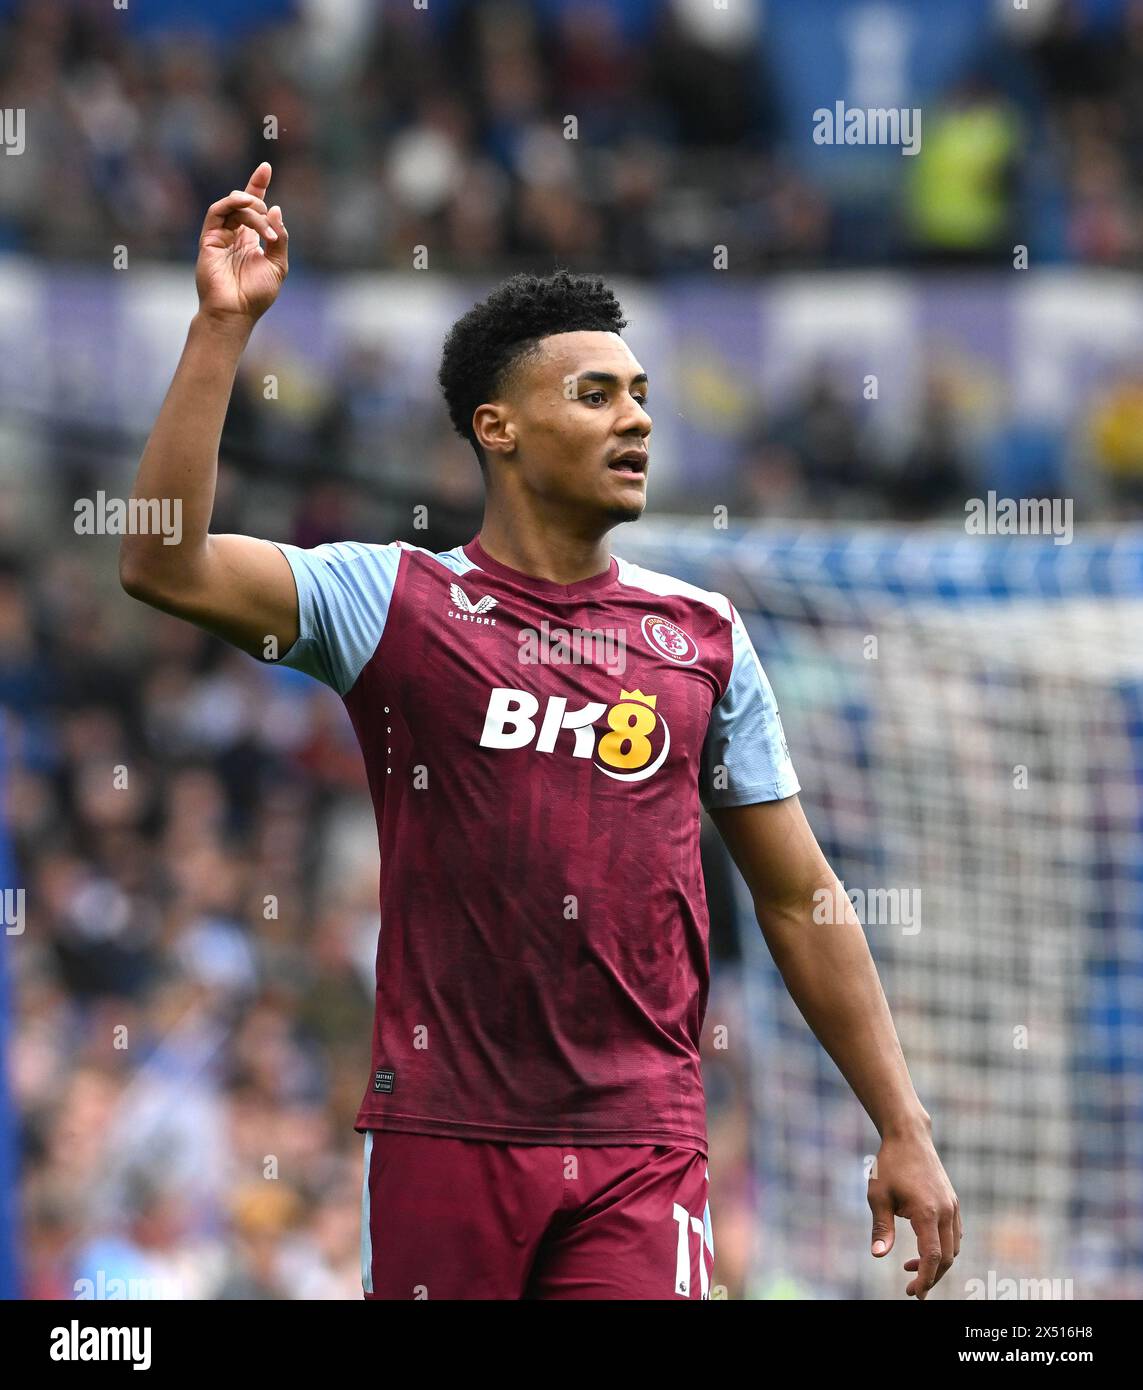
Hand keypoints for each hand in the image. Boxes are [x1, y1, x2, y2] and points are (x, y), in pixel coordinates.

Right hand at [195, 162, 287, 326]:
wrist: (235, 312)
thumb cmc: (256, 295)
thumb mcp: (278, 266)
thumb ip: (279, 238)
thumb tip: (276, 209)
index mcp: (250, 240)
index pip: (254, 207)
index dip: (258, 185)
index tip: (266, 167)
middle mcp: (234, 234)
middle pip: (242, 201)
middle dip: (256, 193)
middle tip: (269, 214)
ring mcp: (220, 235)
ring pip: (232, 205)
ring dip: (249, 206)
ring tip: (262, 214)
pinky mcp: (208, 239)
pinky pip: (217, 212)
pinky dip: (232, 204)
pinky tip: (247, 208)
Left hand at [868, 1125, 961, 1298]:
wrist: (908, 1136)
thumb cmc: (889, 1165)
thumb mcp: (878, 1196)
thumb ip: (881, 1227)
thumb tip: (878, 1256)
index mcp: (927, 1211)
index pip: (932, 1256)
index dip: (925, 1279)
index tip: (914, 1294)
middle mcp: (946, 1211)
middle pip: (947, 1257)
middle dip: (931, 1277)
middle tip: (911, 1288)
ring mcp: (952, 1206)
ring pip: (954, 1248)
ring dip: (937, 1263)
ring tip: (911, 1268)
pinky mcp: (952, 1201)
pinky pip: (955, 1234)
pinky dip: (944, 1248)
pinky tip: (924, 1248)